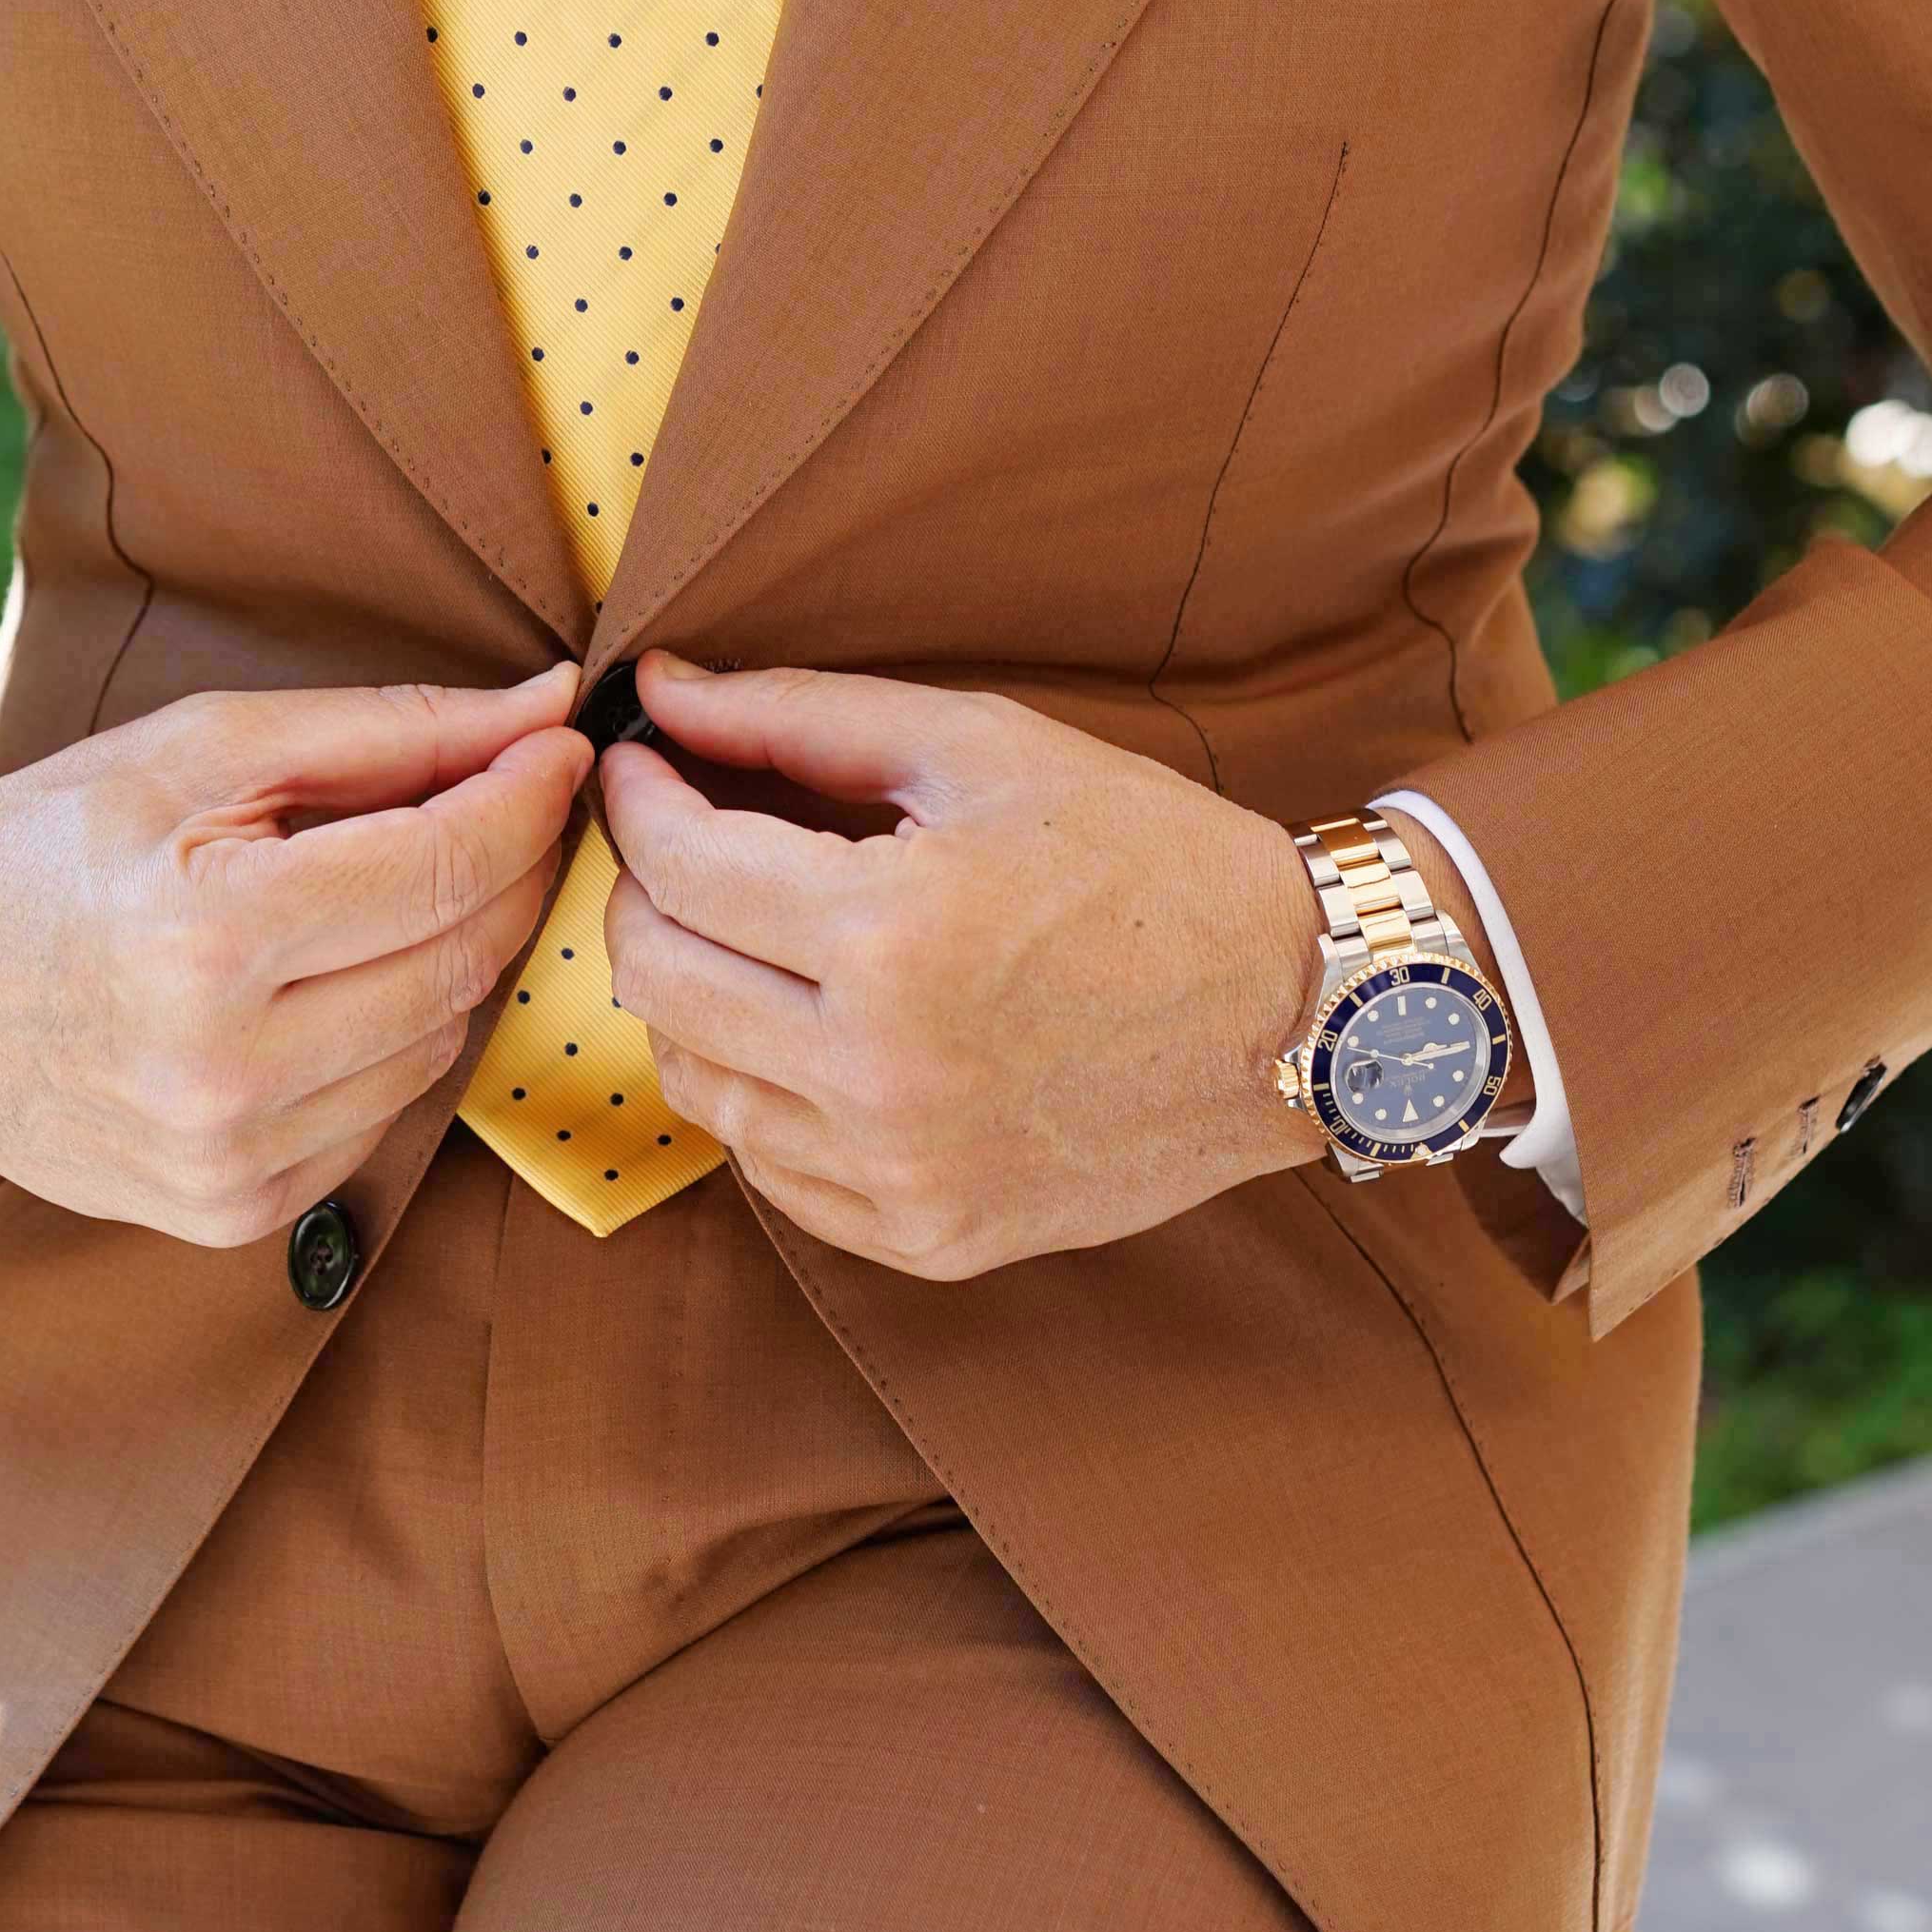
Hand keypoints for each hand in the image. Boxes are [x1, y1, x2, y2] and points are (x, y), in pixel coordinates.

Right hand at [0, 667, 592, 1248]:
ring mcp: (227, 1162)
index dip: (530, 794)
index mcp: (207, 940)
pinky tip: (340, 978)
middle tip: (513, 796)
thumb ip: (388, 732)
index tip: (564, 741)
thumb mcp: (204, 749)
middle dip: (511, 866)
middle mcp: (221, 1072)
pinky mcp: (231, 1214)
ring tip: (410, 881)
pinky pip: (385, 1115)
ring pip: (442, 1041)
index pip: (448, 864)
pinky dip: (395, 1036)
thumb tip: (546, 706)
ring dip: (458, 953)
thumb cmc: (51, 840)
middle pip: (464, 957)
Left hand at [597, 652, 1321, 1280]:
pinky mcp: (923, 1237)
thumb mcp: (980, 749)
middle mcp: (877, 1074)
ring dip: (694, 992)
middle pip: (657, 977)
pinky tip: (813, 1027)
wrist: (1293, 1011)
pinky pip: (767, 1166)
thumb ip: (798, 716)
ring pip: (695, 1081)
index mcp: (890, 937)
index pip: (678, 867)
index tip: (642, 763)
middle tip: (683, 841)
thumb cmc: (1144, 856)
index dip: (639, 800)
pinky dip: (761, 1089)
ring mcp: (897, 1174)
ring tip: (754, 932)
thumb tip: (662, 694)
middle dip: (645, 891)